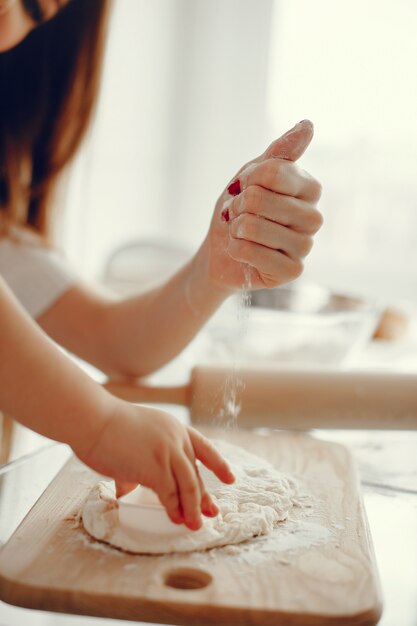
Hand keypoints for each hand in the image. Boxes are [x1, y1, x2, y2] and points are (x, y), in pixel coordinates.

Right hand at [76, 402, 234, 530]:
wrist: (93, 419)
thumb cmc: (104, 427)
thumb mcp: (133, 438)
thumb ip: (136, 464)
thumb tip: (128, 490)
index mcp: (173, 427)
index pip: (204, 446)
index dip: (218, 464)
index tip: (230, 478)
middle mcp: (176, 437)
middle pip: (196, 472)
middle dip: (204, 495)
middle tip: (211, 512)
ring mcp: (168, 452)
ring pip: (189, 485)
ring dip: (193, 508)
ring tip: (195, 525)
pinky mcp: (155, 467)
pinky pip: (170, 494)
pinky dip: (174, 509)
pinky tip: (176, 519)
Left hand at [205, 120, 322, 289]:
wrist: (220, 253)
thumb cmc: (238, 211)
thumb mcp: (251, 177)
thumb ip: (278, 154)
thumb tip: (308, 125)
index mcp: (309, 189)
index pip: (274, 171)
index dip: (248, 180)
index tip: (245, 189)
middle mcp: (314, 218)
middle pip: (261, 199)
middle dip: (238, 207)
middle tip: (240, 216)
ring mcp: (306, 246)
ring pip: (255, 227)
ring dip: (235, 230)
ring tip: (241, 234)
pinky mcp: (293, 272)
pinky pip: (254, 254)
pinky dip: (237, 250)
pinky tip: (242, 253)